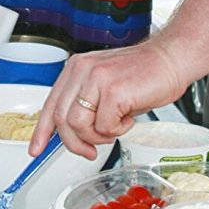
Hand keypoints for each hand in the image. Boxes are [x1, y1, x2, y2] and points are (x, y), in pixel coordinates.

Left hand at [30, 38, 185, 159]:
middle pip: (61, 119)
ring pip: (79, 125)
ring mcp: (97, 79)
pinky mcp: (114, 91)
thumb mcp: (106, 86)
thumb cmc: (145, 73)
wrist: (172, 58)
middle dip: (74, 142)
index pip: (51, 104)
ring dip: (98, 136)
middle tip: (89, 151)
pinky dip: (117, 130)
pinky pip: (104, 126)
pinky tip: (128, 118)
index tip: (36, 149)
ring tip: (116, 126)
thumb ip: (88, 104)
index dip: (42, 131)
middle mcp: (83, 70)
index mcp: (77, 68)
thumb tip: (76, 133)